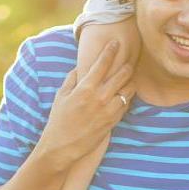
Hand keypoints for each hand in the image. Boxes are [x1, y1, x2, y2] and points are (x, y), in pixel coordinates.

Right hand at [37, 42, 135, 170]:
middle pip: (122, 75)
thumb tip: (80, 67)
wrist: (63, 147)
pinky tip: (124, 94)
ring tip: (128, 79)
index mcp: (85, 88)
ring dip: (129, 82)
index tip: (116, 42)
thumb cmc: (59, 120)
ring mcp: (108, 110)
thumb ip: (72, 78)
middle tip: (128, 61)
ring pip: (128, 90)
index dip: (110, 51)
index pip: (102, 64)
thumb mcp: (61, 96)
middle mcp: (99, 97)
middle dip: (127, 65)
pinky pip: (126, 105)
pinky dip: (126, 97)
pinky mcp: (113, 121)